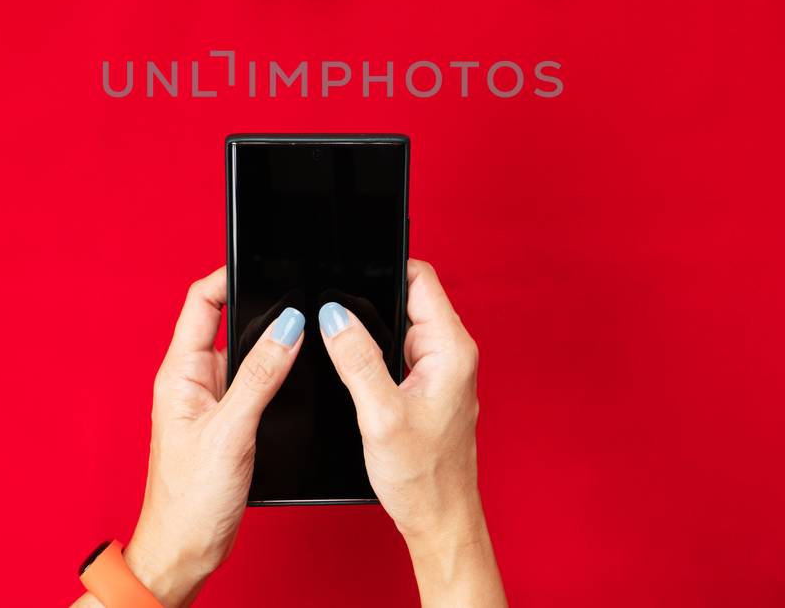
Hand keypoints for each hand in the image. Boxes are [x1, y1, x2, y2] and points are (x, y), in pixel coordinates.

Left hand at [92, 267, 304, 607]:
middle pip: (226, 323)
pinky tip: (295, 383)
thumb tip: (288, 327)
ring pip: (244, 356)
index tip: (262, 261)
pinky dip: (276, 378)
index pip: (200, 303)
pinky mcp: (227, 423)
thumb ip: (261, 375)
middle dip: (260, 308)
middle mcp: (191, 381)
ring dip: (271, 347)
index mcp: (179, 373)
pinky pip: (253, 385)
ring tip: (304, 340)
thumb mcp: (232, 430)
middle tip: (298, 300)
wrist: (184, 551)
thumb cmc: (190, 501)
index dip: (227, 275)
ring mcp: (209, 402)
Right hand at [319, 259, 504, 607]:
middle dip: (370, 297)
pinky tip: (355, 370)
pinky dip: (375, 353)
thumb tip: (334, 316)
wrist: (439, 519)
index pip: (420, 278)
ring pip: (399, 326)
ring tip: (341, 344)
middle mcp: (450, 353)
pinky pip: (398, 351)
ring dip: (371, 329)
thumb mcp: (380, 415)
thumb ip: (357, 359)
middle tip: (334, 311)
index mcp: (450, 349)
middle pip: (407, 298)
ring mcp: (440, 370)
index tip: (348, 268)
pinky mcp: (428, 387)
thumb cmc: (422, 477)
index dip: (383, 266)